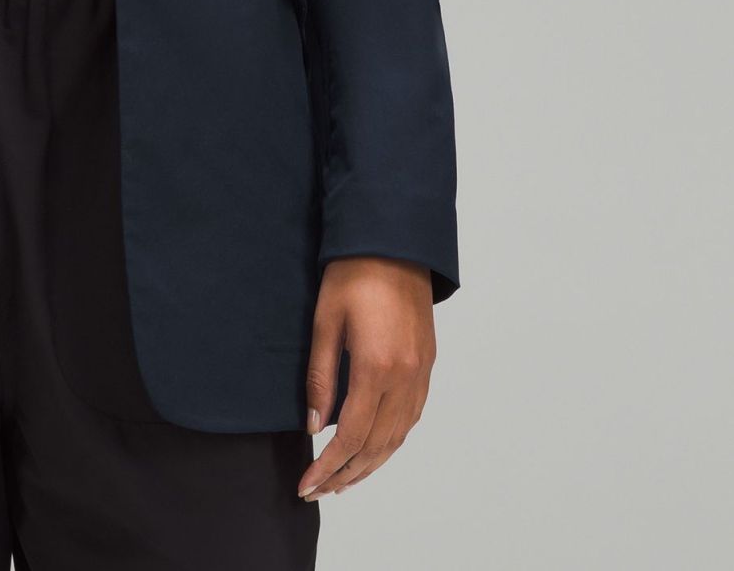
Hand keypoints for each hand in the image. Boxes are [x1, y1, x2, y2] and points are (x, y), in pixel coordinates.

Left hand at [297, 257, 435, 499]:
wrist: (393, 242)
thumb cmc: (352, 274)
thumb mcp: (325, 322)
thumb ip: (320, 377)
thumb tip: (313, 425)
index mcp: (377, 367)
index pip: (351, 436)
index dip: (328, 466)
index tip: (306, 484)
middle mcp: (405, 377)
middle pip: (377, 446)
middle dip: (346, 474)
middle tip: (318, 490)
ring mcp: (421, 373)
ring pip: (398, 437)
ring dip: (370, 464)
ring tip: (342, 480)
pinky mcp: (427, 364)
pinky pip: (411, 418)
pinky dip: (390, 441)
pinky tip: (373, 448)